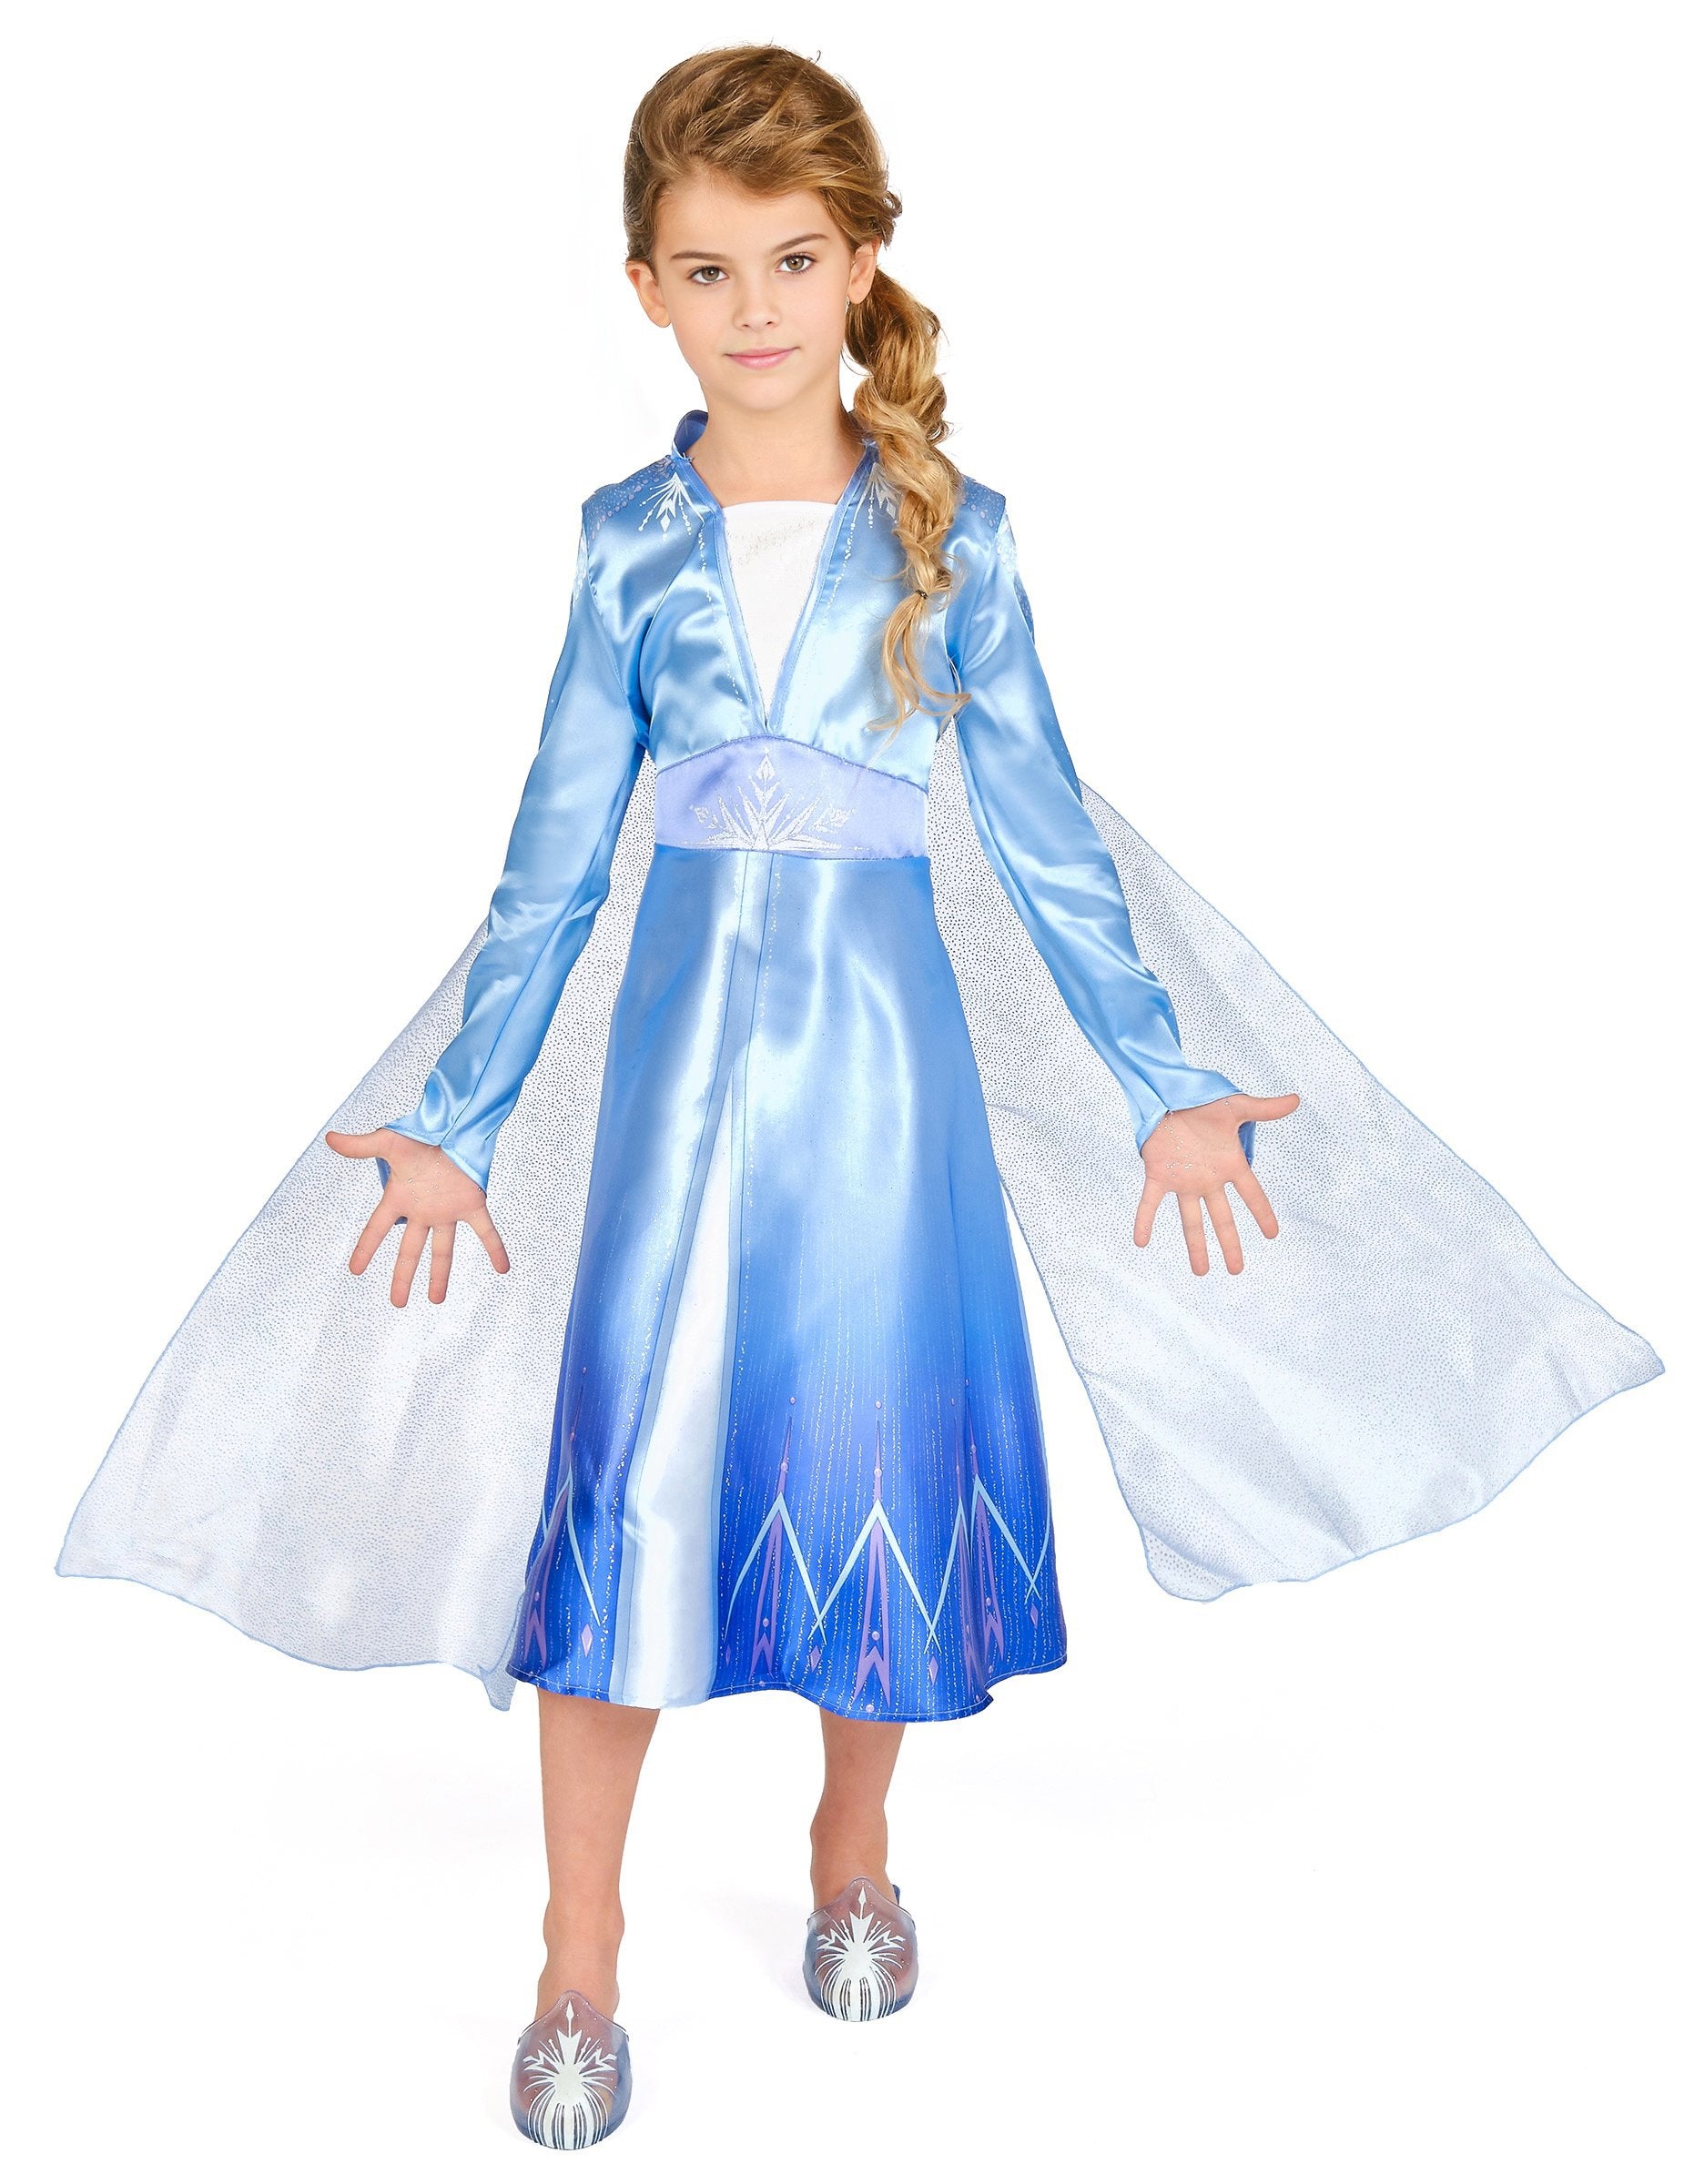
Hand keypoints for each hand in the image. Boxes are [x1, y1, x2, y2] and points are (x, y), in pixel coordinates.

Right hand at [325, 1127, 510, 1305]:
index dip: (365, 1248)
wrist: (454, 1123)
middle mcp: (423, 1210)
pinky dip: (496, 1249)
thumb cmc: (420, 1132)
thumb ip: (361, 1146)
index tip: (354, 1270)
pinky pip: (486, 1231)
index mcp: (400, 1198)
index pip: (377, 1228)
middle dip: (403, 1277)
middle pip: (410, 1250)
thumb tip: (329, 1139)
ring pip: (443, 1249)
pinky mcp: (473, 1204)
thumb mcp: (387, 1142)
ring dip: (440, 1275)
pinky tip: (503, 1269)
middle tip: (398, 1303)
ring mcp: (447, 1210)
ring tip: (437, 1300)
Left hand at [1135, 1091, 1300, 1274]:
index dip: (1262, 1213)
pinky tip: (1140, 1242)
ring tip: (1201, 1272)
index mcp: (1228, 1164)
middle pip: (1222, 1217)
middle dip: (1230, 1244)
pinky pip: (1150, 1202)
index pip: (1251, 1194)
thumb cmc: (1203, 1102)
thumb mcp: (1236, 1106)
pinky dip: (1144, 1221)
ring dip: (1195, 1245)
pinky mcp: (1158, 1175)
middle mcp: (1208, 1179)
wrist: (1169, 1095)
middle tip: (1237, 1270)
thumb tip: (1296, 1100)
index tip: (1272, 1234)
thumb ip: (1264, 1109)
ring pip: (1190, 1219)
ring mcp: (1183, 1180)